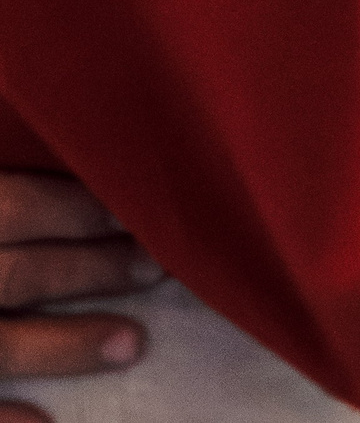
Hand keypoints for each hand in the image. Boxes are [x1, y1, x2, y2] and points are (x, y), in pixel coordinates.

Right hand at [0, 172, 153, 421]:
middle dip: (88, 270)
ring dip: (63, 345)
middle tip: (154, 268)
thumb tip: (55, 152)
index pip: (10, 206)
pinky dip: (4, 419)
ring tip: (132, 344)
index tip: (135, 211)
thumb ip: (2, 194)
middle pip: (12, 272)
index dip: (76, 210)